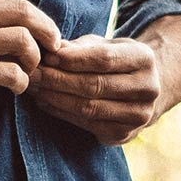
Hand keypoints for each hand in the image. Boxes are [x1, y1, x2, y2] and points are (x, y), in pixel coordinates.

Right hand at [0, 0, 62, 132]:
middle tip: (53, 50)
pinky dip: (21, 83)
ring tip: (27, 73)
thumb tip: (21, 29)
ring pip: (23, 40)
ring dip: (34, 60)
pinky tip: (14, 89)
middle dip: (48, 32)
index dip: (38, 19)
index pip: (14, 1)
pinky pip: (12, 73)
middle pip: (24, 12)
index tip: (45, 37)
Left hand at [27, 35, 163, 145]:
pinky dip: (61, 113)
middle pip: (95, 85)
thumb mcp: (105, 45)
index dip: (73, 59)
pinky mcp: (124, 134)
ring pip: (88, 108)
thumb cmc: (116, 62)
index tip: (47, 57)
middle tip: (33, 74)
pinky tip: (45, 102)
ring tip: (34, 88)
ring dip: (55, 98)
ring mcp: (138, 115)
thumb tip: (51, 51)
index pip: (104, 59)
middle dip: (58, 79)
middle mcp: (148, 89)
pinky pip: (86, 124)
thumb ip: (80, 47)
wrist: (143, 91)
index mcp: (145, 59)